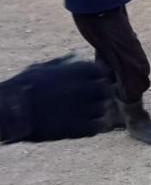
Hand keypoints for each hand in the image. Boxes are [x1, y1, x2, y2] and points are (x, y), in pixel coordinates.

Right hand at [0, 56, 114, 143]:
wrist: (10, 111)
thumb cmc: (21, 87)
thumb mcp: (40, 68)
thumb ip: (61, 63)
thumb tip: (75, 56)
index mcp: (73, 71)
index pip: (100, 70)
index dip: (99, 76)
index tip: (96, 80)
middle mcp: (81, 88)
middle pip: (104, 89)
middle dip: (101, 93)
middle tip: (95, 98)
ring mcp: (79, 108)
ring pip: (102, 108)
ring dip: (98, 110)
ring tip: (89, 113)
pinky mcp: (74, 128)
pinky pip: (95, 127)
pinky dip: (95, 126)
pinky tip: (87, 126)